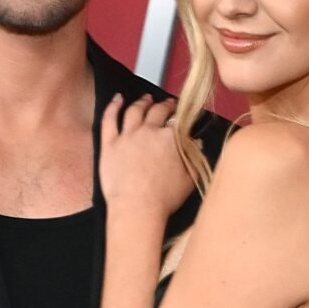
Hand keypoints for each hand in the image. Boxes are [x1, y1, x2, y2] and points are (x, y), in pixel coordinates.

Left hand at [99, 94, 194, 220]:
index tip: (182, 116)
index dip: (180, 117)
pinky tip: (117, 98)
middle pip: (158, 111)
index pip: (178, 121)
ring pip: (135, 111)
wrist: (137, 208)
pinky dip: (113, 106)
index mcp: (171, 138)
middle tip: (167, 104)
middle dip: (164, 105)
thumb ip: (194, 157)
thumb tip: (198, 144)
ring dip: (142, 102)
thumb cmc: (164, 198)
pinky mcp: (109, 144)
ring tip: (146, 99)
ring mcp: (128, 136)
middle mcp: (149, 131)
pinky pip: (110, 119)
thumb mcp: (189, 179)